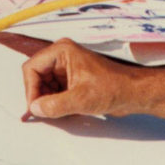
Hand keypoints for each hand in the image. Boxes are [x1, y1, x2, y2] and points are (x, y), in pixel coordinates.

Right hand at [22, 39, 138, 119]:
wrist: (133, 93)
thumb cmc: (113, 88)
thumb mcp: (81, 100)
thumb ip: (54, 105)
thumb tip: (35, 109)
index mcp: (62, 51)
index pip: (32, 68)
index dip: (31, 89)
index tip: (35, 108)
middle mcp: (62, 56)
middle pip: (36, 77)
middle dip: (39, 96)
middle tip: (44, 113)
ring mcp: (66, 68)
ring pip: (44, 85)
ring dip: (48, 100)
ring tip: (58, 112)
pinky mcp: (72, 79)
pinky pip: (54, 90)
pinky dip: (55, 102)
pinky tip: (65, 111)